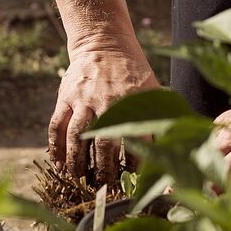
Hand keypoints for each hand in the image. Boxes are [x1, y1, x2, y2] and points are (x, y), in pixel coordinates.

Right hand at [48, 35, 158, 184]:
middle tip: (103, 187)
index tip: (132, 180)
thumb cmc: (133, 70)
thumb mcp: (152, 88)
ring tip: (78, 180)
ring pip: (76, 137)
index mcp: (132, 101)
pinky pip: (57, 125)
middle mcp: (107, 101)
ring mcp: (83, 100)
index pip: (136, 139)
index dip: (134, 164)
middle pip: (103, 143)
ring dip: (76, 162)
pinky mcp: (66, 97)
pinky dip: (55, 147)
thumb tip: (175, 140)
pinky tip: (58, 163)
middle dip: (103, 170)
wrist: (104, 43)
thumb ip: (160, 114)